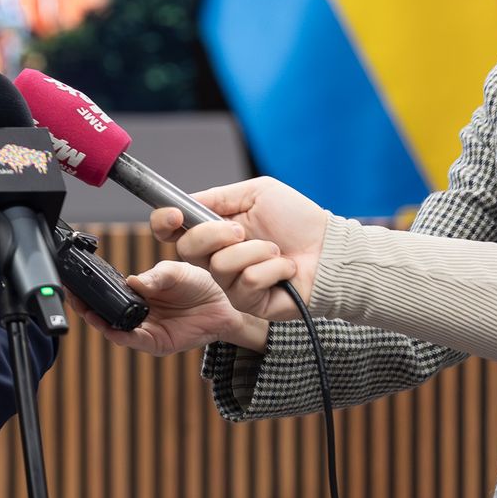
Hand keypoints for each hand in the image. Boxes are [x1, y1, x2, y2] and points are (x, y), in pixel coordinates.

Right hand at [69, 260, 268, 355]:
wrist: (226, 303)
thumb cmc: (201, 283)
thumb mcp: (174, 272)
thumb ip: (154, 277)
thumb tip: (133, 282)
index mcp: (138, 293)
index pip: (108, 293)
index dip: (91, 290)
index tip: (76, 282)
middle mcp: (138, 313)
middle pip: (104, 313)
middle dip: (86, 307)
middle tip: (73, 297)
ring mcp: (146, 329)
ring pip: (114, 329)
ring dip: (98, 322)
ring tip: (86, 311)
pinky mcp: (156, 343)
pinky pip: (134, 341)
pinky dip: (120, 335)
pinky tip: (110, 328)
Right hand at [150, 176, 328, 319]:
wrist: (332, 249)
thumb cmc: (300, 221)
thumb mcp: (257, 194)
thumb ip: (218, 197)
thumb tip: (185, 202)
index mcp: (214, 232)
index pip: (172, 231)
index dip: (164, 223)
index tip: (174, 214)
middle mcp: (217, 258)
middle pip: (187, 249)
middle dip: (214, 234)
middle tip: (242, 230)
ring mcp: (231, 283)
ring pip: (220, 265)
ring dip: (255, 251)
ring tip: (276, 250)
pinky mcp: (249, 303)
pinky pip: (247, 282)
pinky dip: (272, 269)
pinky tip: (286, 269)